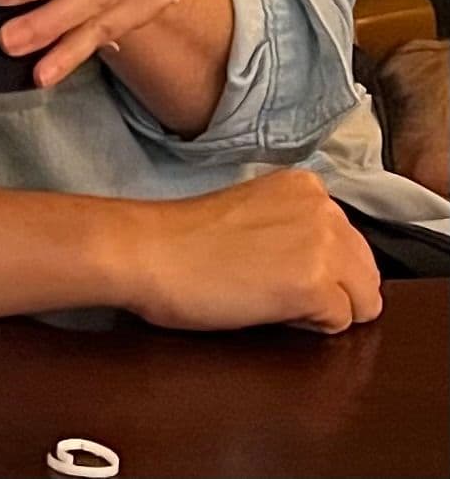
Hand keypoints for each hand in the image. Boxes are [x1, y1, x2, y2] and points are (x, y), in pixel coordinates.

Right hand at [123, 171, 380, 332]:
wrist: (147, 250)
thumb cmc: (183, 237)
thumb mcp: (254, 213)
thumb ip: (295, 225)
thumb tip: (326, 266)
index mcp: (306, 185)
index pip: (350, 244)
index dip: (317, 266)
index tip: (271, 264)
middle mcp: (324, 208)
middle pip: (365, 273)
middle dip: (330, 289)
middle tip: (269, 283)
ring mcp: (324, 245)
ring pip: (363, 301)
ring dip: (322, 308)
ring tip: (268, 294)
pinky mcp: (315, 285)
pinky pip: (340, 324)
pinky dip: (307, 326)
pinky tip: (265, 306)